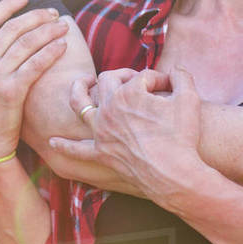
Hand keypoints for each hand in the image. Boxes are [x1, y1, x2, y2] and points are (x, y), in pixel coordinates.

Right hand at [0, 0, 67, 160]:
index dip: (7, 5)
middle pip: (11, 28)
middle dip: (34, 17)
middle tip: (51, 13)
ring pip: (26, 44)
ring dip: (47, 32)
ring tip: (62, 26)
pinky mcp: (12, 91)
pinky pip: (35, 65)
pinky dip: (50, 53)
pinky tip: (62, 46)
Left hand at [51, 67, 203, 203]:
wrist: (175, 174)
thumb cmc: (183, 136)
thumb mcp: (189, 98)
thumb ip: (182, 75)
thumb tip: (175, 69)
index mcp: (129, 92)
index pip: (141, 76)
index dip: (158, 79)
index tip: (169, 87)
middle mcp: (109, 108)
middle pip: (106, 80)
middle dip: (119, 75)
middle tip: (132, 80)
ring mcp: (101, 131)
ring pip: (80, 105)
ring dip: (78, 91)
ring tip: (81, 85)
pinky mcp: (101, 154)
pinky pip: (77, 149)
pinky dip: (65, 145)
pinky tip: (52, 141)